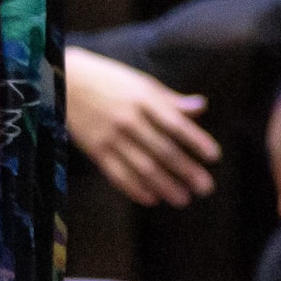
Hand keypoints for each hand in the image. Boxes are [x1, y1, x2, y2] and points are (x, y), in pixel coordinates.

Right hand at [59, 43, 219, 204]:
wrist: (66, 81)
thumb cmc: (109, 80)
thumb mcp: (141, 82)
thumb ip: (171, 100)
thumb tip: (202, 107)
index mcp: (143, 98)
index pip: (176, 123)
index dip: (196, 141)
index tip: (214, 157)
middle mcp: (129, 119)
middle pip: (162, 149)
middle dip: (186, 170)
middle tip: (205, 187)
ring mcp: (111, 136)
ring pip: (142, 166)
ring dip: (165, 185)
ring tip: (183, 199)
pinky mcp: (95, 150)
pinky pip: (117, 174)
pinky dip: (135, 189)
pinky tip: (152, 198)